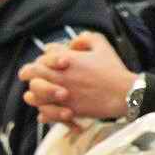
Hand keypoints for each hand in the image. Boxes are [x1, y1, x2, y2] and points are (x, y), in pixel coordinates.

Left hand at [19, 32, 135, 123]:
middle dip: (29, 75)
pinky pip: (43, 114)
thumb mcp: (102, 45)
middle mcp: (59, 77)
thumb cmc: (113, 70)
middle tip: (33, 77)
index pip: (41, 58)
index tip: (46, 63)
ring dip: (34, 95)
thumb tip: (72, 43)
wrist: (125, 93)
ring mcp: (61, 95)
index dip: (41, 60)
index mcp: (66, 60)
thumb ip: (85, 39)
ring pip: (32, 96)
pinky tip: (49, 110)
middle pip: (30, 74)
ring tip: (39, 95)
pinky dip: (44, 113)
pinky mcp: (66, 111)